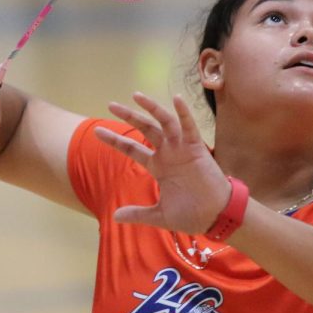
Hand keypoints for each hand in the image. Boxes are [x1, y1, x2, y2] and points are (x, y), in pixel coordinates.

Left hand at [93, 92, 232, 234]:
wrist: (215, 216)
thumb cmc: (191, 214)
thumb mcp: (159, 214)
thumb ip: (138, 213)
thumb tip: (115, 217)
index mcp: (158, 166)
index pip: (132, 148)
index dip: (115, 140)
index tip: (97, 131)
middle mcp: (168, 153)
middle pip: (145, 128)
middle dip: (129, 115)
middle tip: (111, 104)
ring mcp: (181, 149)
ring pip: (164, 122)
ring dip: (152, 108)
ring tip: (136, 96)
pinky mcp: (196, 148)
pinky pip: (189, 127)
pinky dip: (184, 113)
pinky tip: (176, 99)